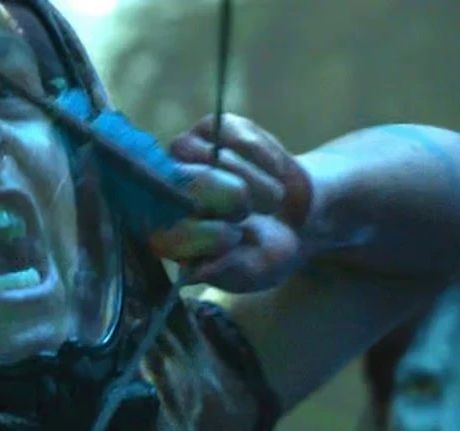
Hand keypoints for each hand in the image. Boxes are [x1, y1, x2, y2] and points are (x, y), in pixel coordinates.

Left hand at [146, 114, 313, 292]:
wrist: (297, 217)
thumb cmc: (263, 251)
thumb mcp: (250, 273)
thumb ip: (225, 271)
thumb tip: (196, 272)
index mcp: (163, 235)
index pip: (168, 230)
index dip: (210, 234)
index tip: (235, 239)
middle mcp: (162, 192)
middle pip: (186, 185)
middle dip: (234, 200)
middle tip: (251, 214)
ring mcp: (182, 156)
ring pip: (215, 158)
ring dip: (256, 182)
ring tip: (271, 200)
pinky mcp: (211, 128)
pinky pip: (237, 134)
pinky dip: (265, 156)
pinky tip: (275, 172)